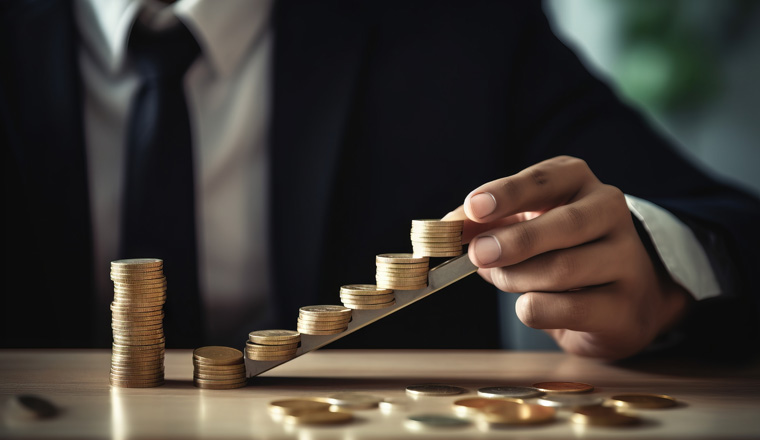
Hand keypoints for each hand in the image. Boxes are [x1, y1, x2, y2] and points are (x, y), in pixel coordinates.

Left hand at [443, 156, 689, 359]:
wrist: (618, 298)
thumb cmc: (556, 251)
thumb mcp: (520, 225)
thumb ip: (483, 224)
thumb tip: (446, 228)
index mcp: (579, 183)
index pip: (546, 179)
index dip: (509, 192)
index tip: (474, 207)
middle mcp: (610, 213)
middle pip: (566, 224)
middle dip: (516, 241)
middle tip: (479, 254)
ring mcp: (626, 259)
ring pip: (565, 268)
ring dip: (519, 278)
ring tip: (502, 280)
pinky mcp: (625, 307)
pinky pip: (573, 308)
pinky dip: (537, 309)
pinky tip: (528, 305)